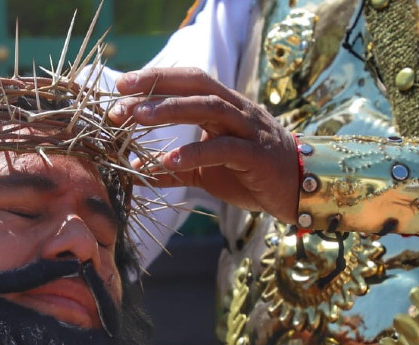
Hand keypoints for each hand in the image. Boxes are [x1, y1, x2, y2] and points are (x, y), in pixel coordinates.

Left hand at [109, 67, 300, 223]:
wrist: (298, 191)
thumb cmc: (252, 176)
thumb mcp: (206, 171)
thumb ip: (174, 168)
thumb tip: (137, 170)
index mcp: (224, 107)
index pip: (189, 81)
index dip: (157, 78)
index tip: (121, 85)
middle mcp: (237, 111)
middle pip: (196, 86)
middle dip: (156, 89)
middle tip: (120, 101)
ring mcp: (248, 131)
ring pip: (209, 109)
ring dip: (171, 110)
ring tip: (138, 118)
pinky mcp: (256, 156)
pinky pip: (223, 149)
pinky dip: (195, 153)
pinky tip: (169, 161)